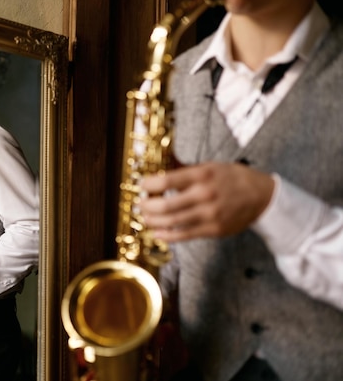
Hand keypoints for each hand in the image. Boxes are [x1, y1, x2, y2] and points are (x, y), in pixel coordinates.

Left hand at [139, 162, 273, 241]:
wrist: (262, 196)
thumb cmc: (232, 178)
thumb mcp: (210, 167)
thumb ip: (186, 174)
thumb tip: (158, 180)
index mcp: (202, 175)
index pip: (166, 181)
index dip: (148, 185)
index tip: (142, 186)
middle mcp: (205, 195)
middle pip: (165, 205)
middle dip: (147, 206)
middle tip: (140, 204)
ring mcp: (209, 214)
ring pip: (172, 222)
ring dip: (153, 221)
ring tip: (145, 217)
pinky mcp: (213, 230)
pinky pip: (184, 235)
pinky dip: (166, 235)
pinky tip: (157, 232)